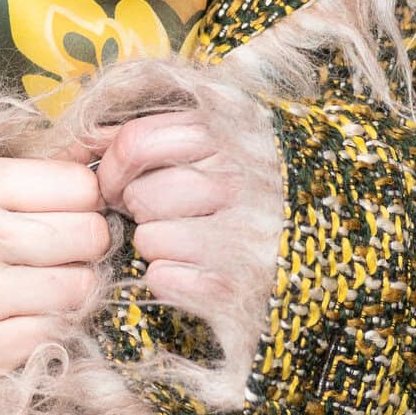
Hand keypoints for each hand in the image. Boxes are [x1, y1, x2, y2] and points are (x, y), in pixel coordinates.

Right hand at [0, 155, 109, 400]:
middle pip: (89, 234)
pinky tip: (18, 324)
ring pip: (81, 286)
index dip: (87, 206)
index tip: (68, 221)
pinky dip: (50, 331)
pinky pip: (58, 331)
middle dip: (85, 252)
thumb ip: (20, 178)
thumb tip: (103, 159)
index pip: (80, 184)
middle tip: (59, 263)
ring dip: (71, 295)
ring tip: (37, 295)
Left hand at [89, 109, 247, 314]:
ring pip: (148, 239)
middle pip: (139, 195)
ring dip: (159, 245)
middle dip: (143, 209)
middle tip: (171, 213)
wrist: (328, 246)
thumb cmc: (260, 184)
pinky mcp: (236, 284)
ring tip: (192, 241)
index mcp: (231, 132)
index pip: (135, 143)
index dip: (113, 168)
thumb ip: (160, 130)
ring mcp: (242, 233)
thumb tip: (87, 138)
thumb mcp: (223, 135)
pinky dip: (174, 279)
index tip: (118, 183)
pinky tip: (202, 270)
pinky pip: (163, 278)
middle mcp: (239, 179)